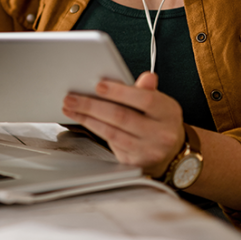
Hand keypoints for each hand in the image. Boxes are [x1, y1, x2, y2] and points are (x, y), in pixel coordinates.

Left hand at [61, 71, 184, 176]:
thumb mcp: (159, 102)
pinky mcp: (134, 162)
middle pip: (122, 117)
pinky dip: (94, 129)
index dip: (120, 92)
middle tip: (72, 98)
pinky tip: (82, 120)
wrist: (170, 151)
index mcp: (168, 113)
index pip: (145, 100)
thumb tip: (147, 77)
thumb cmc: (158, 120)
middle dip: (92, 106)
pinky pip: (110, 144)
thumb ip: (148, 90)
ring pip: (112, 133)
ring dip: (87, 119)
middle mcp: (161, 134)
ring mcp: (148, 151)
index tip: (98, 85)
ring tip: (70, 108)